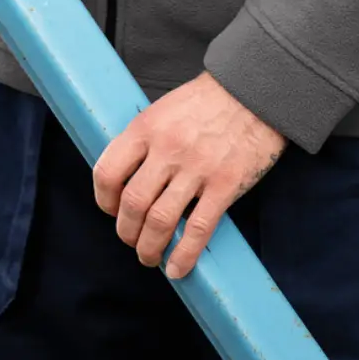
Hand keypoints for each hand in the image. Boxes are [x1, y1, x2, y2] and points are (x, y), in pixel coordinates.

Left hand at [92, 72, 286, 280]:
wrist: (255, 91)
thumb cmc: (208, 100)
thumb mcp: (165, 109)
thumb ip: (146, 139)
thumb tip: (129, 177)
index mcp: (147, 127)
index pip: (107, 172)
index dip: (103, 200)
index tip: (110, 210)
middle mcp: (167, 149)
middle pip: (132, 203)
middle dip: (126, 232)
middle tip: (132, 240)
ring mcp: (197, 168)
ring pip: (160, 221)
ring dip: (149, 248)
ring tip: (151, 257)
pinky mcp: (225, 184)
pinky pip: (198, 229)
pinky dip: (184, 255)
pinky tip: (178, 268)